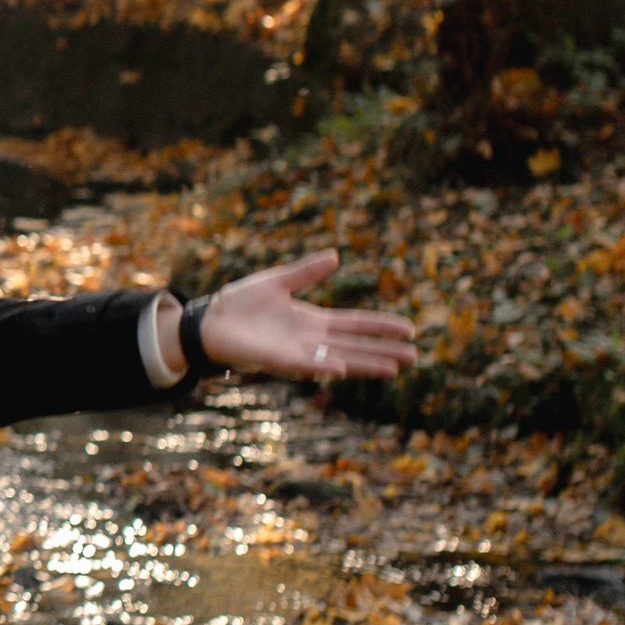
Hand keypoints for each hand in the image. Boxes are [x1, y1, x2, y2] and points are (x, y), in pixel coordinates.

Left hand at [199, 249, 415, 383]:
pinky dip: (325, 366)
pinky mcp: (277, 360)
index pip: (355, 323)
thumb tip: (336, 256)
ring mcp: (296, 351)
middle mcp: (311, 340)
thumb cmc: (241, 303)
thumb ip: (307, 272)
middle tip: (415, 357)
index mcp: (313, 320)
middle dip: (384, 351)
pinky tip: (345, 367)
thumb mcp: (278, 281)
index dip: (381, 326)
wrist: (210, 320)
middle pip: (356, 345)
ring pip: (339, 359)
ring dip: (365, 363)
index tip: (409, 329)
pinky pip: (306, 364)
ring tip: (394, 369)